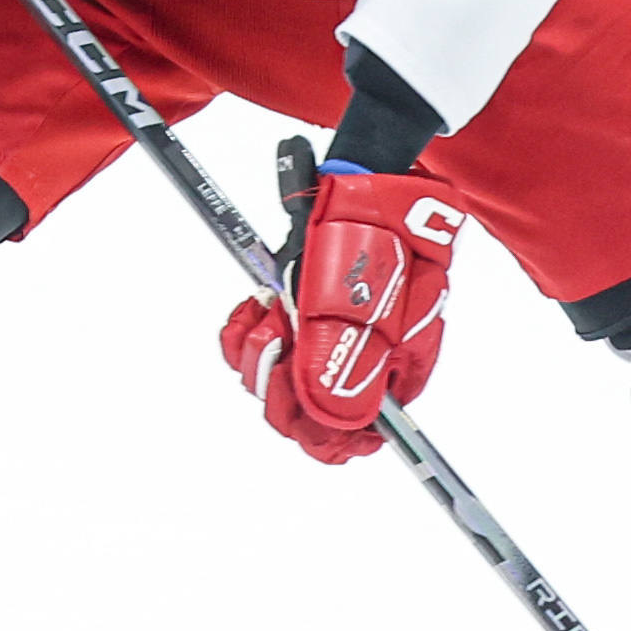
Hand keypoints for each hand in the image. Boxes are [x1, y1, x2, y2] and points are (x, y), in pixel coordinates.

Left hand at [217, 137, 464, 464]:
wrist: (367, 192)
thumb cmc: (384, 249)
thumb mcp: (377, 319)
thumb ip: (351, 378)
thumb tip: (332, 429)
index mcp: (387, 377)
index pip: (346, 438)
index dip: (319, 434)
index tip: (301, 407)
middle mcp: (351, 364)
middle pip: (301, 416)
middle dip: (280, 387)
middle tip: (282, 347)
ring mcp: (317, 339)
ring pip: (271, 381)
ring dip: (260, 354)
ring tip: (273, 318)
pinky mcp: (288, 313)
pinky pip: (250, 345)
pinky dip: (244, 332)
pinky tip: (254, 309)